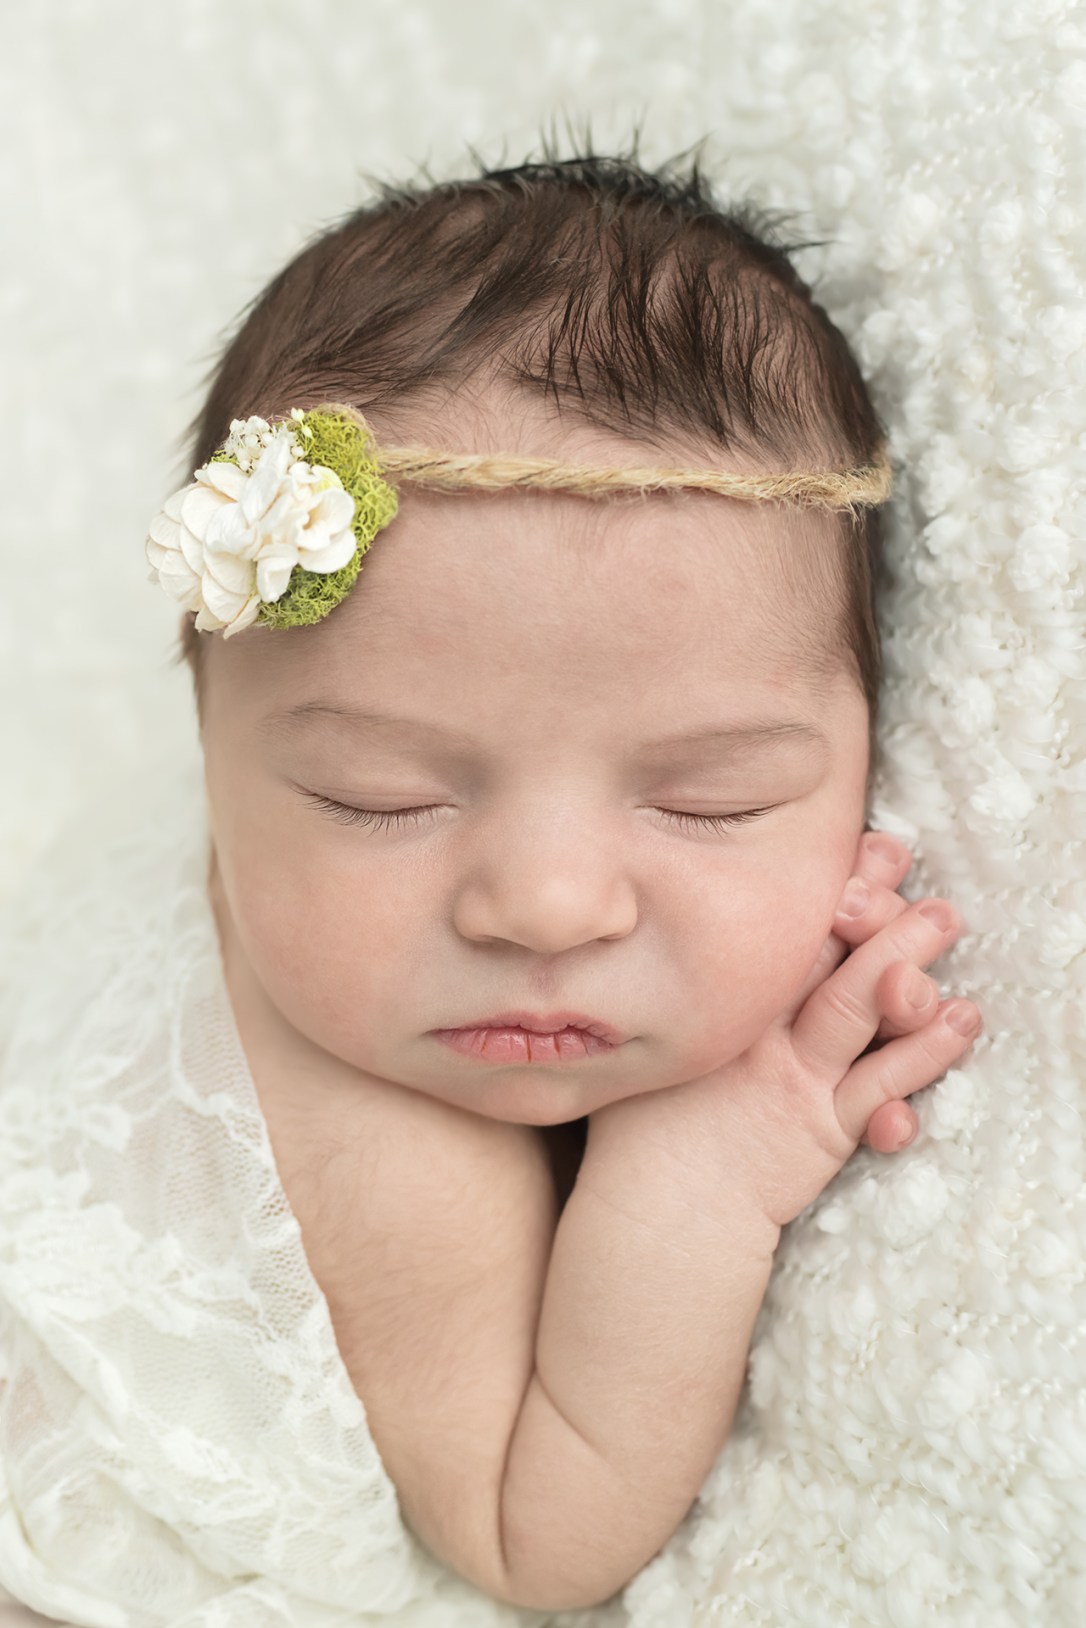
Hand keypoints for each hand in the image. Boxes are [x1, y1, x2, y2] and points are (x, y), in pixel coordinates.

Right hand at [589, 827, 982, 1230]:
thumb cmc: (646, 1126)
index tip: (869, 849)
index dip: (830, 882)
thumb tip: (679, 923)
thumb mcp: (647, 1037)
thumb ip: (669, 983)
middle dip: (876, 907)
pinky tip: (960, 1022)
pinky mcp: (823, 1124)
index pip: (781, 928)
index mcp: (721, 1002)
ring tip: (944, 922)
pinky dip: (923, 1054)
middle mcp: (760, 1028)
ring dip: (906, 959)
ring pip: (858, 1005)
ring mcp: (796, 1075)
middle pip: (825, 951)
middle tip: (907, 868)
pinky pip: (880, 1083)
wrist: (659, 1212)